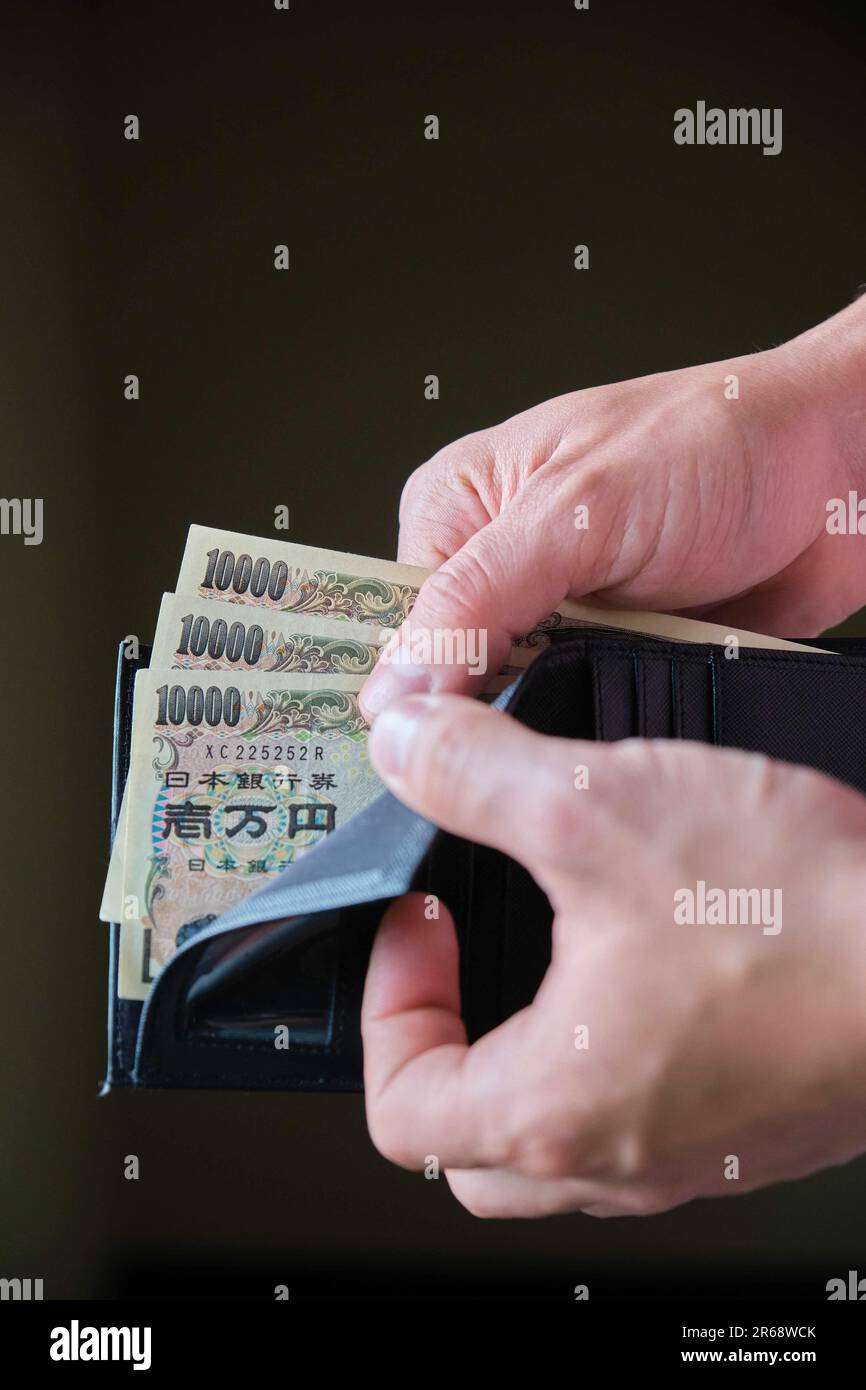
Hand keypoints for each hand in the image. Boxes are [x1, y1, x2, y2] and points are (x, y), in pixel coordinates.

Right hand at [360, 297, 865, 717]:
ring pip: (516, 704)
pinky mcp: (614, 656)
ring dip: (540, 726)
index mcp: (458, 507)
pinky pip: (579, 714)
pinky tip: (599, 744)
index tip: (409, 753)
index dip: (404, 688)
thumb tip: (395, 689)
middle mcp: (498, 564)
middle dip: (471, 717)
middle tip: (485, 759)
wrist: (840, 470)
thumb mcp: (579, 509)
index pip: (395, 622)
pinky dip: (591, 732)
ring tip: (555, 741)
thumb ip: (479, 597)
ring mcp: (559, 616)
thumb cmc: (715, 443)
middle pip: (448, 672)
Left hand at [361, 695, 865, 1216]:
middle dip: (444, 1040)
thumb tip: (406, 745)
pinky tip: (650, 962)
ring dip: (526, 1047)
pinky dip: (616, 1051)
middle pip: (469, 1146)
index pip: (403, 1108)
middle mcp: (624, 1155)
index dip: (386, 1002)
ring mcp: (696, 1151)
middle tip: (462, 951)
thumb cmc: (805, 919)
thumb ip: (479, 775)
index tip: (418, 919)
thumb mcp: (603, 808)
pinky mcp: (755, 1123)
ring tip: (546, 943)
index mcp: (559, 1106)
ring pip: (560, 1137)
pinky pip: (648, 1114)